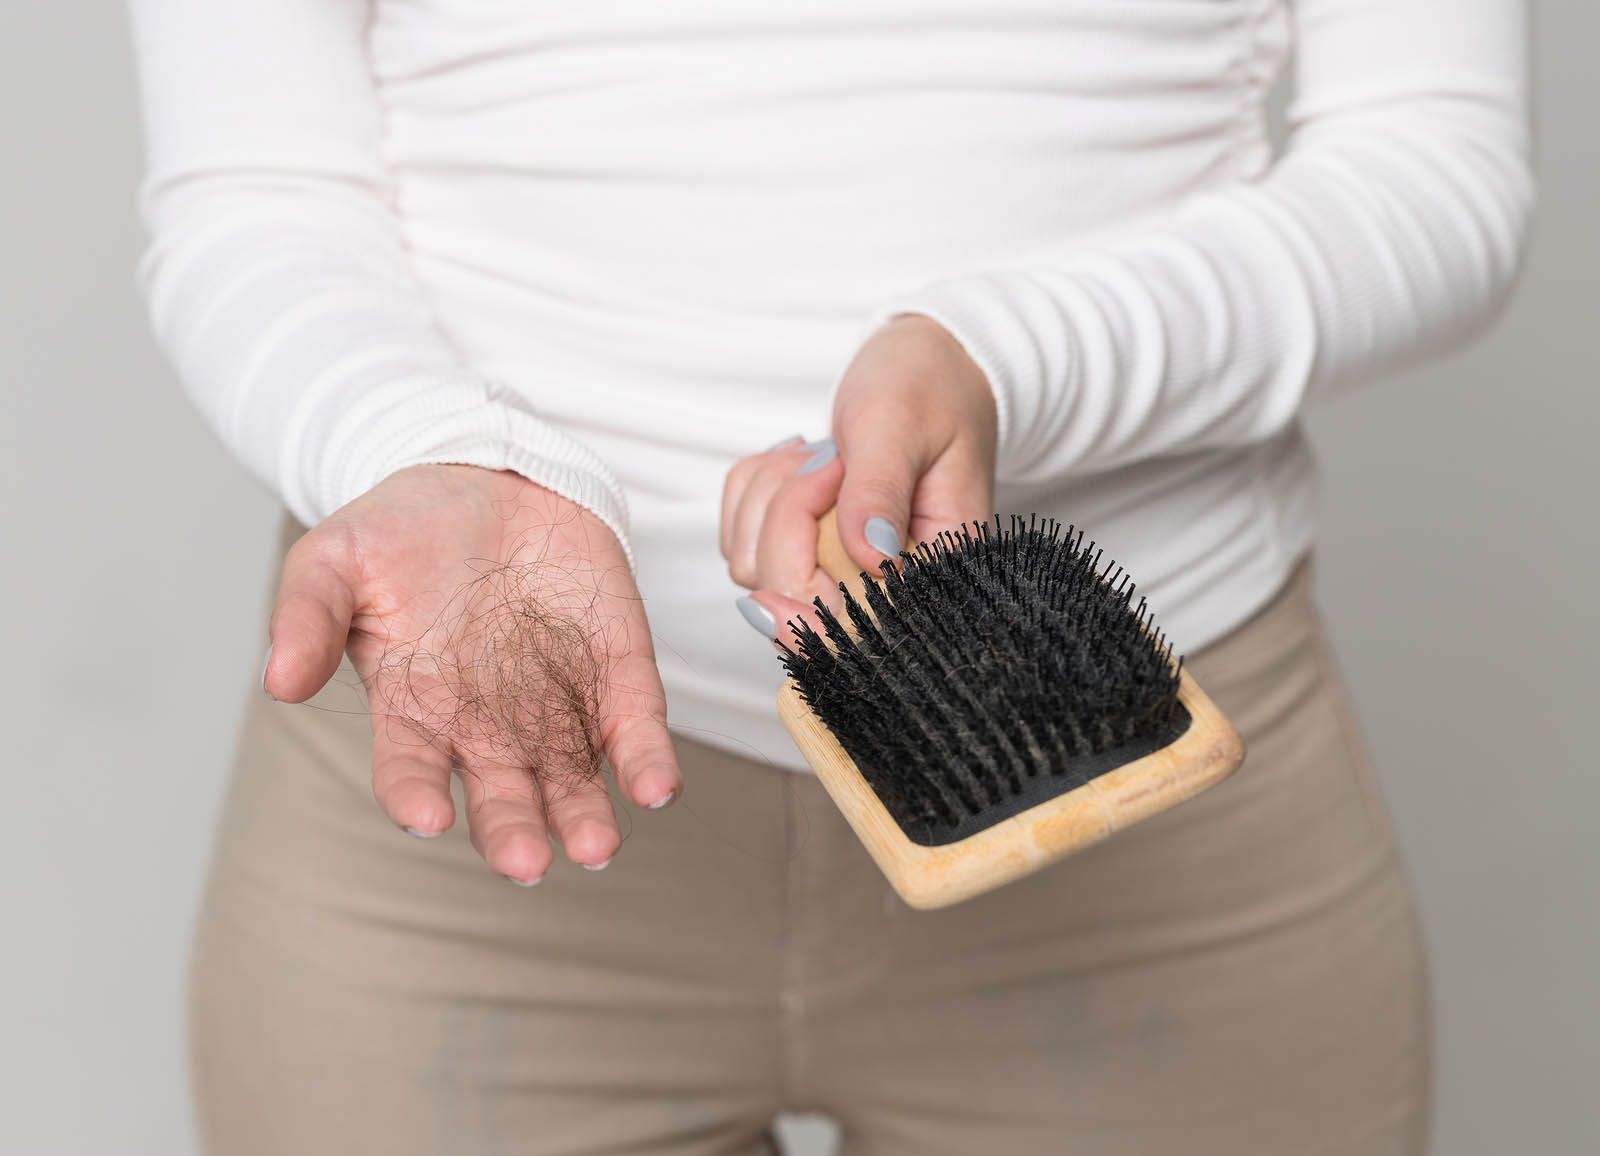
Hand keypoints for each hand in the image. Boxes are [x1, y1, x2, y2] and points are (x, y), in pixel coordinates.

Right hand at [260, 464, 680, 883]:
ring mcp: (555, 703)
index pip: (411, 768)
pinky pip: (634, 725)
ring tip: (596, 846)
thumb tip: (279, 679)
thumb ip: (307, 615)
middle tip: (527, 865)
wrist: (487, 476)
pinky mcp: (615, 672)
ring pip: (572, 777)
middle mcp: (487, 723)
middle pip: (502, 792)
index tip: (425, 817)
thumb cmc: (400, 530)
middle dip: (513, 831)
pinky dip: (647, 760)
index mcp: (414, 708)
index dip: (415, 795)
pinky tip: (657, 788)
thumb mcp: (335, 557)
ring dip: (585, 816)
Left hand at [721, 314, 996, 634]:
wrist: (926, 363)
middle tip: (831, 461)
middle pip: (789, 595)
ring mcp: (835, 566)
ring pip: (754, 563)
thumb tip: (870, 556)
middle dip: (787, 519)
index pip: (859, 627)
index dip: (803, 616)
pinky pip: (740, 534)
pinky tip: (802, 460)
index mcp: (931, 569)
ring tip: (826, 454)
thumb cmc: (928, 388)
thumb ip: (881, 490)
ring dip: (769, 497)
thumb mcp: (902, 427)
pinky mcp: (802, 544)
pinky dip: (754, 489)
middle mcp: (882, 582)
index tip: (769, 595)